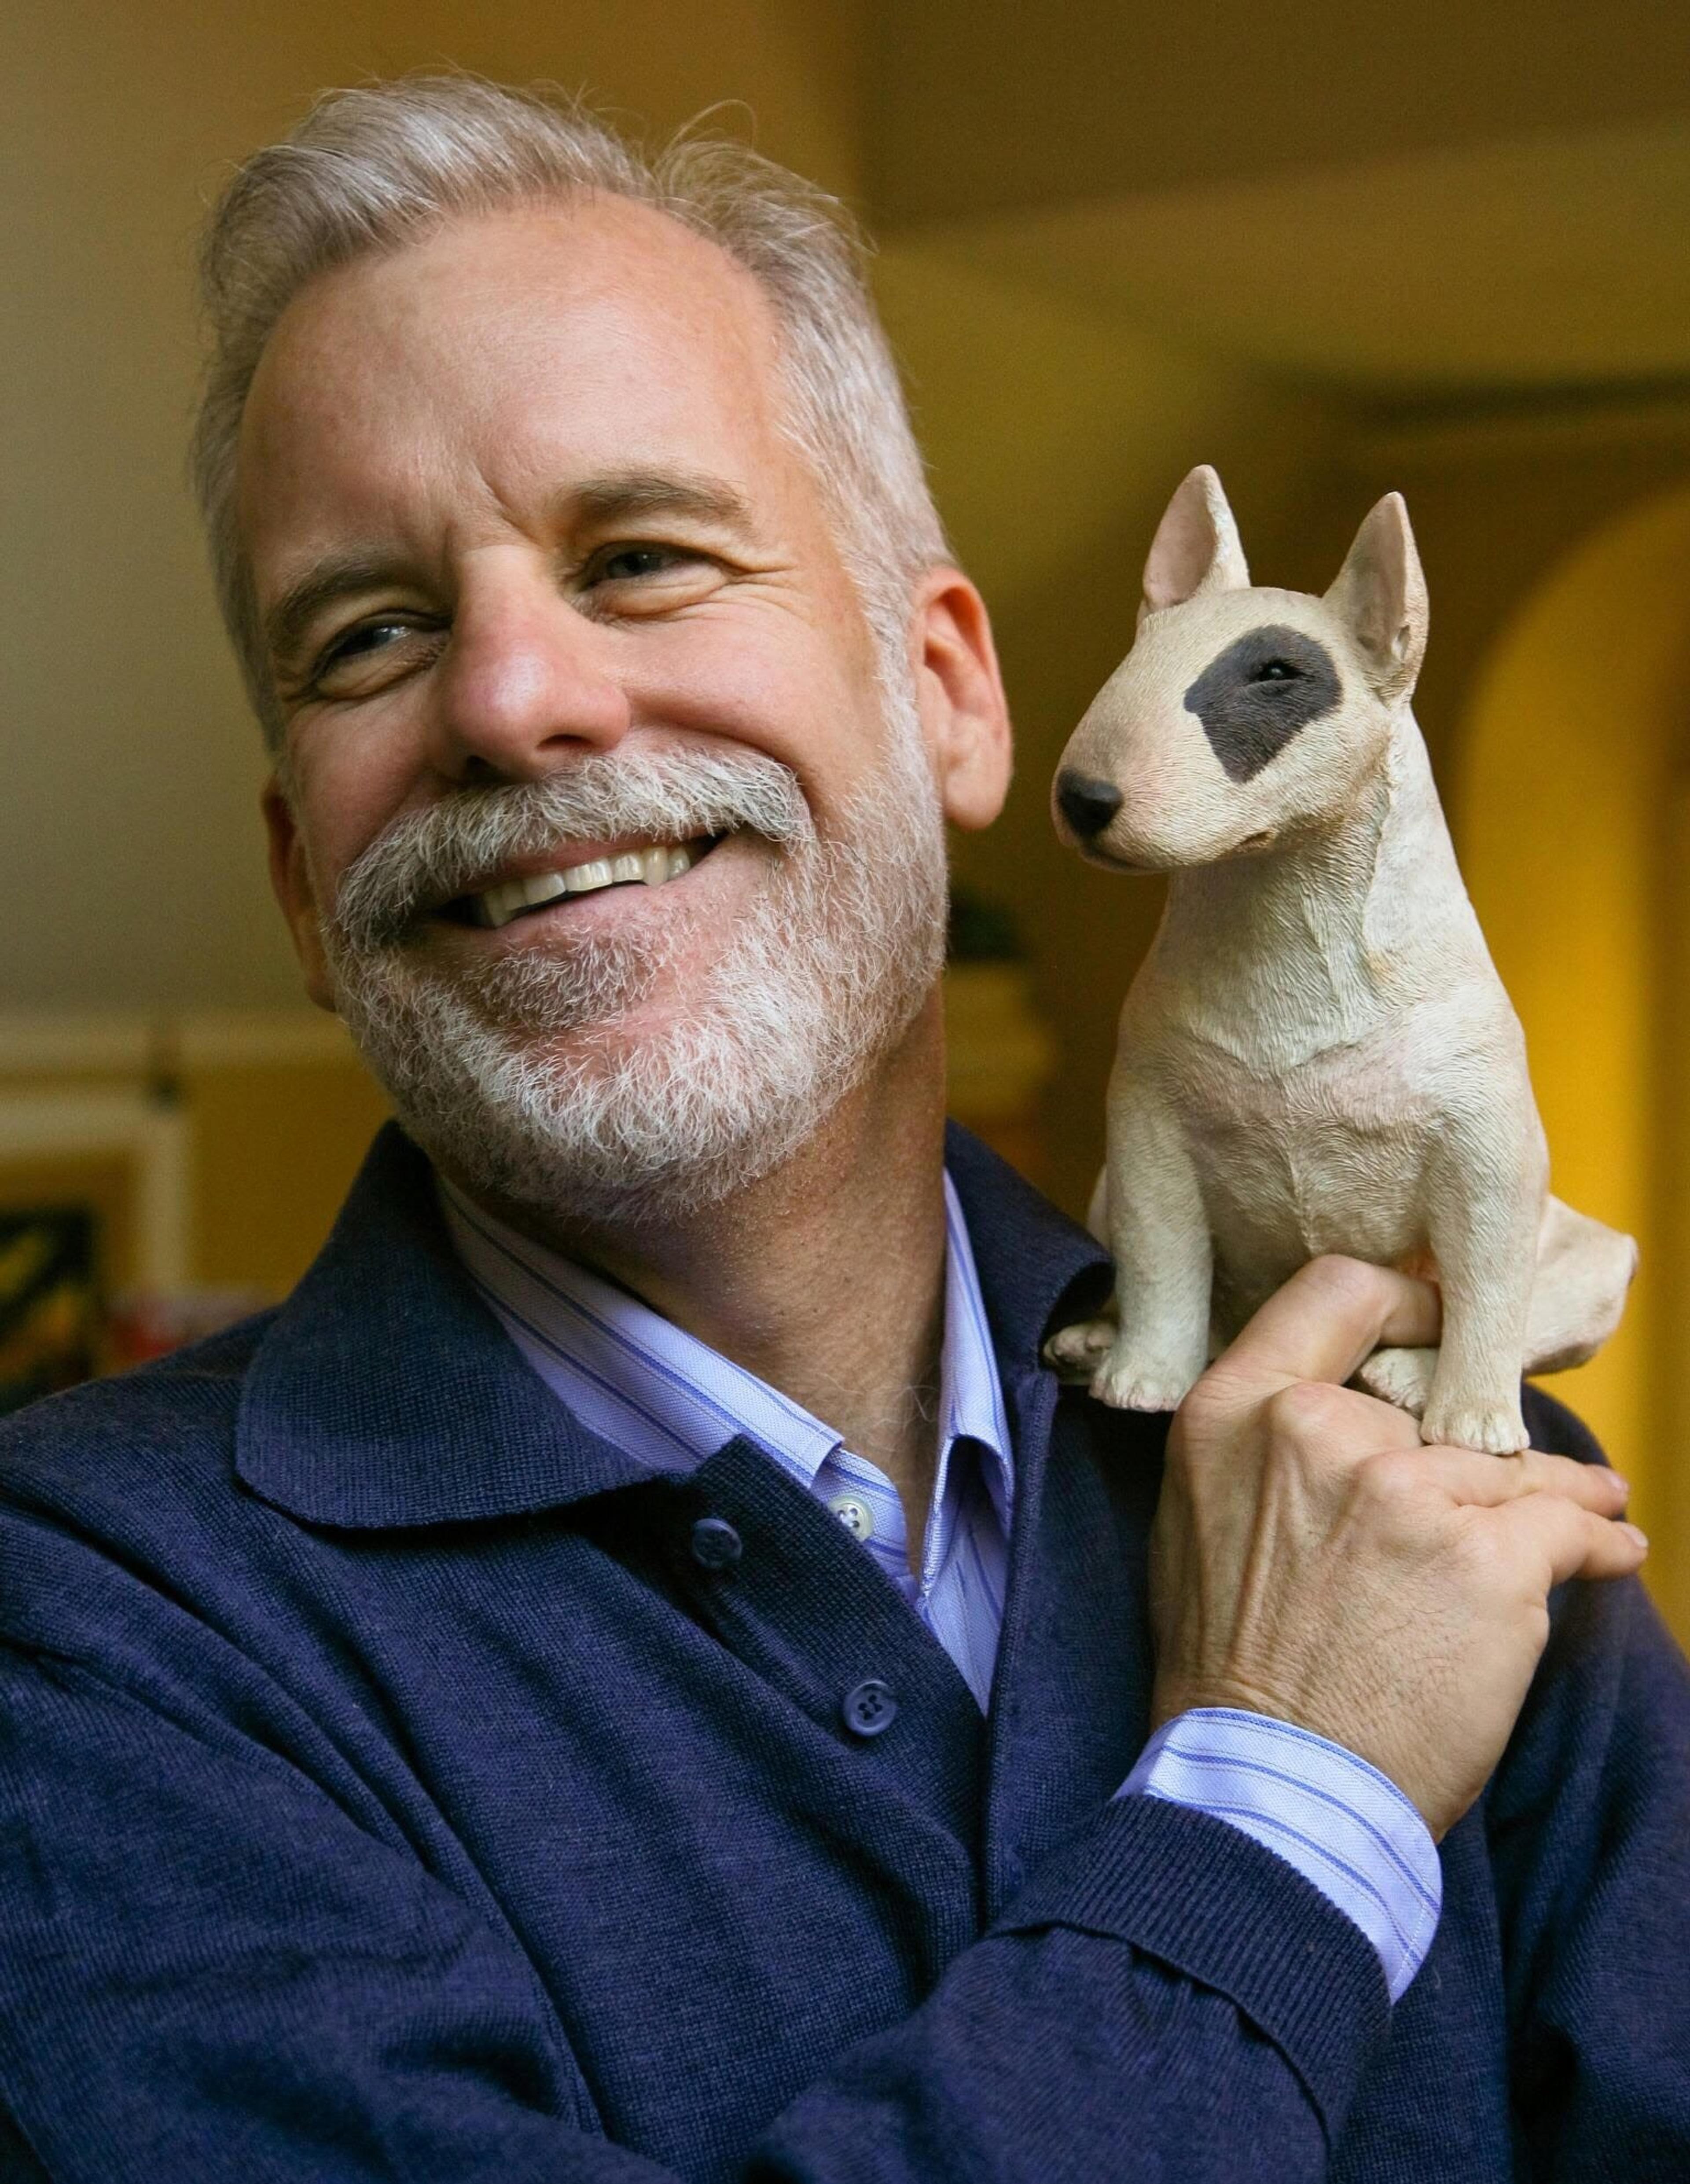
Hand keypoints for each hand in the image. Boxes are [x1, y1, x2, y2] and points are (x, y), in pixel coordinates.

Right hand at [1149, 1256, 1645, 1838]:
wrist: (1270, 1782)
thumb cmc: (1230, 1663)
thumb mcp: (1196, 1513)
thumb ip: (1262, 1442)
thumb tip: (1343, 1410)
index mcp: (1237, 1411)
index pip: (1338, 1293)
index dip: (1402, 1301)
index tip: (1440, 1328)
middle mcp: (1318, 1430)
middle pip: (1434, 1406)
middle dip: (1475, 1447)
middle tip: (1511, 1475)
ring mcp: (1406, 1492)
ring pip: (1510, 1468)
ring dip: (1559, 1491)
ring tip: (1594, 1505)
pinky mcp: (1487, 1562)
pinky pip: (1569, 1528)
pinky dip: (1600, 1541)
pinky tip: (1615, 1548)